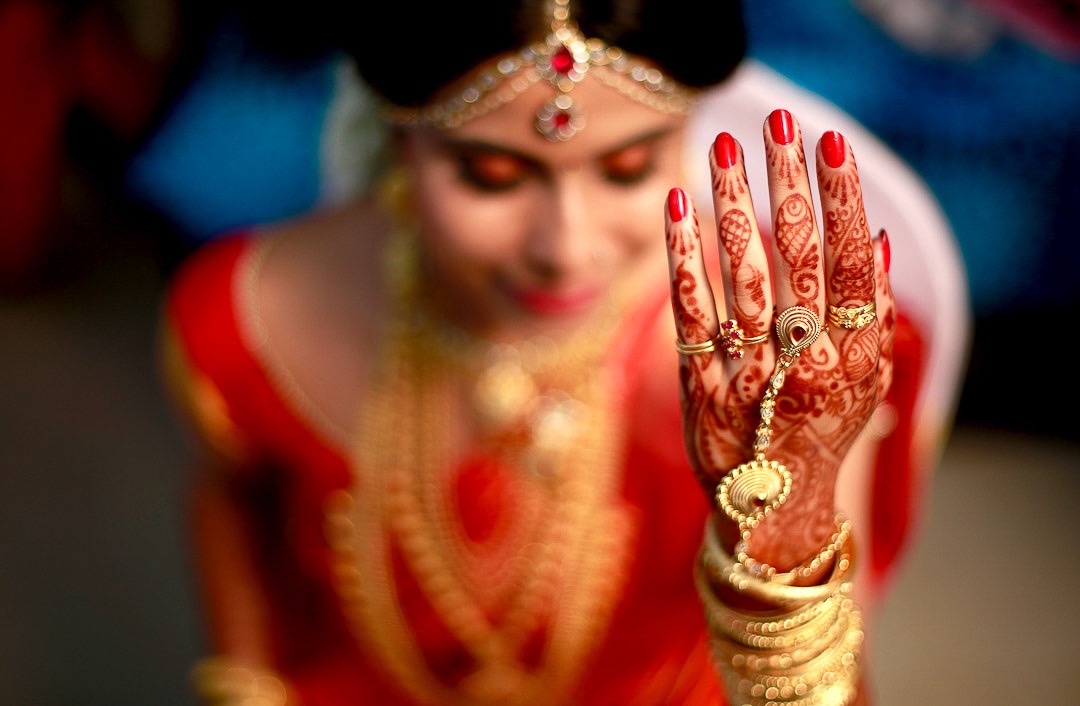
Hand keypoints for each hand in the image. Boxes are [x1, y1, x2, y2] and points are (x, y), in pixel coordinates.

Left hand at [664, 109, 894, 567]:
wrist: (773, 509)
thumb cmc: (822, 436)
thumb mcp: (867, 385)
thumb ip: (872, 318)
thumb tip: (877, 239)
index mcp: (853, 357)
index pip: (852, 261)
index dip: (842, 199)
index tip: (830, 144)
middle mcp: (804, 361)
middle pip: (797, 255)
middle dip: (786, 181)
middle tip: (778, 121)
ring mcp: (749, 372)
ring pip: (741, 272)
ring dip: (733, 203)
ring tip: (723, 148)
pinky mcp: (700, 383)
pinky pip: (690, 308)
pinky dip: (683, 255)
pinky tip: (678, 206)